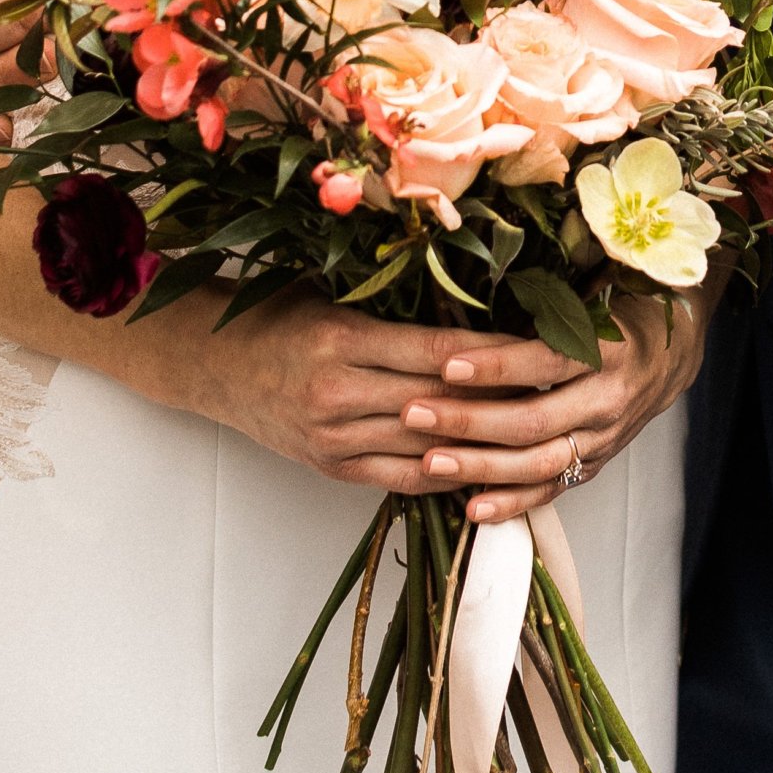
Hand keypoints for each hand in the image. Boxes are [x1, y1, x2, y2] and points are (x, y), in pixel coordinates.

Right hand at [129, 293, 591, 491]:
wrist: (211, 363)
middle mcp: (339, 395)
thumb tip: (474, 294)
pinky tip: (489, 467)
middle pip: (442, 404)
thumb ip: (395, 303)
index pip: (439, 350)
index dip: (498, 352)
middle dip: (504, 398)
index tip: (546, 342)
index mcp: (343, 339)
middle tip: (562, 388)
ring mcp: (335, 439)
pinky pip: (403, 479)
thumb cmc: (279, 313)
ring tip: (540, 430)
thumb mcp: (332, 292)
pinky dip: (448, 475)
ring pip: (430, 447)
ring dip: (484, 443)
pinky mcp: (332, 468)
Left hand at [403, 285, 718, 520]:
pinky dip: (512, 503)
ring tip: (429, 460)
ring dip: (480, 466)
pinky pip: (551, 491)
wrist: (671, 356)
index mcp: (610, 349)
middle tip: (415, 412)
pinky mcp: (595, 466)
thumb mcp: (593, 296)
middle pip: (534, 421)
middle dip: (469, 420)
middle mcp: (609, 400)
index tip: (447, 363)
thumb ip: (545, 304)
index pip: (547, 361)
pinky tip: (471, 508)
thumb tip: (467, 296)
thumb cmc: (619, 314)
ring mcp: (602, 440)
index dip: (497, 365)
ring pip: (538, 463)